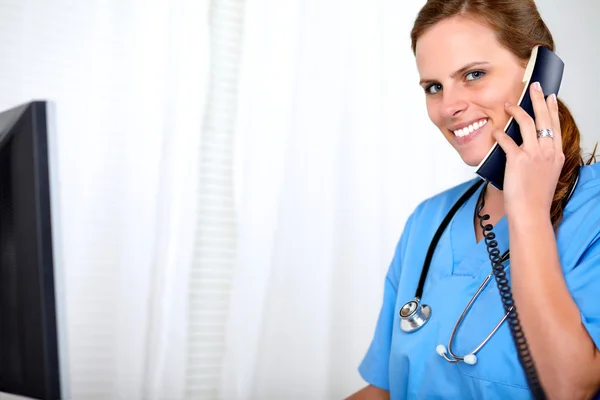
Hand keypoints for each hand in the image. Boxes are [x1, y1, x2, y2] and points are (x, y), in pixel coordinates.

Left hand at [491, 82, 563, 220]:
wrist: (531, 213)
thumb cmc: (535, 198)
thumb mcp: (546, 175)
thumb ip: (541, 159)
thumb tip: (529, 148)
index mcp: (556, 155)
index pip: (555, 125)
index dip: (552, 109)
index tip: (549, 97)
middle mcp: (547, 151)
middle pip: (544, 118)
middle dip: (538, 99)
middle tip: (534, 86)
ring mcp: (533, 155)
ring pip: (527, 123)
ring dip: (516, 110)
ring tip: (508, 104)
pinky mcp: (517, 160)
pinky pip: (506, 140)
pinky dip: (499, 133)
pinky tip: (494, 130)